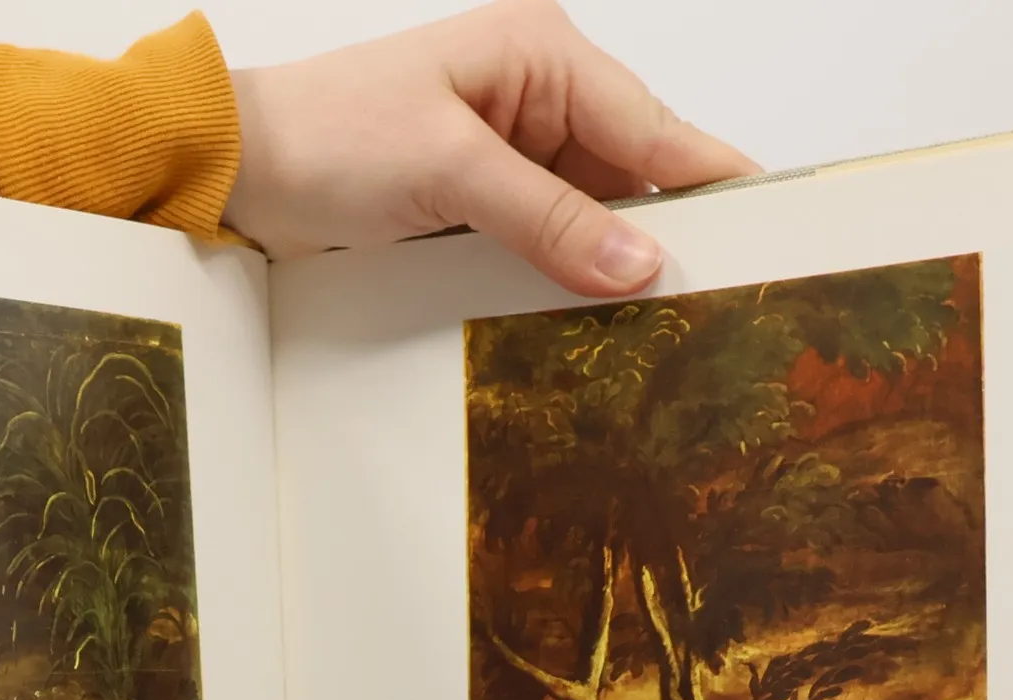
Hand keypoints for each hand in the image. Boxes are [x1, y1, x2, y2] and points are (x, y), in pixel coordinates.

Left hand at [224, 0, 758, 295]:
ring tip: (666, 330)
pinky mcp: (481, 209)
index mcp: (542, 56)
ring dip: (614, 271)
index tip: (773, 232)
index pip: (653, 128)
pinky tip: (594, 324)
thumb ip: (548, 220)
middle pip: (633, 180)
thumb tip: (639, 266)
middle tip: (717, 307)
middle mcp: (537, 100)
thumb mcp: (449, 171)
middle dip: (665, 239)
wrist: (238, 174)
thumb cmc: (328, 139)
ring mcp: (510, 159)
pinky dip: (568, 283)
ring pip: (593, 222)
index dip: (711, 185)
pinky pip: (548, 248)